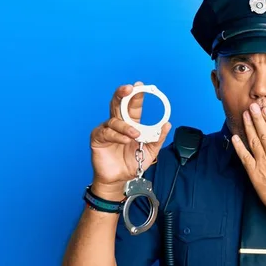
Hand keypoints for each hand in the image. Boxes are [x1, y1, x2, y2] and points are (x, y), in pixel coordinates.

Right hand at [89, 82, 170, 198]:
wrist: (119, 180)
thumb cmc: (132, 163)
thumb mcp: (150, 151)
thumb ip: (158, 138)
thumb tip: (167, 124)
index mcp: (131, 124)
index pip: (133, 105)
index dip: (136, 95)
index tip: (140, 86)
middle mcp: (118, 123)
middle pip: (118, 104)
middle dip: (123, 94)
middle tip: (129, 89)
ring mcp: (106, 130)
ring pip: (114, 119)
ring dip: (126, 125)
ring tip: (135, 134)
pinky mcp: (98, 138)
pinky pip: (107, 132)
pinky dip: (117, 135)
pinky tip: (125, 140)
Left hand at [231, 103, 265, 217]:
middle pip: (264, 133)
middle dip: (258, 118)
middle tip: (253, 106)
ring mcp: (263, 164)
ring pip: (254, 142)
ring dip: (249, 128)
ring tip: (245, 115)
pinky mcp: (254, 174)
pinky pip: (245, 158)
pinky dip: (239, 147)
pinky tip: (234, 138)